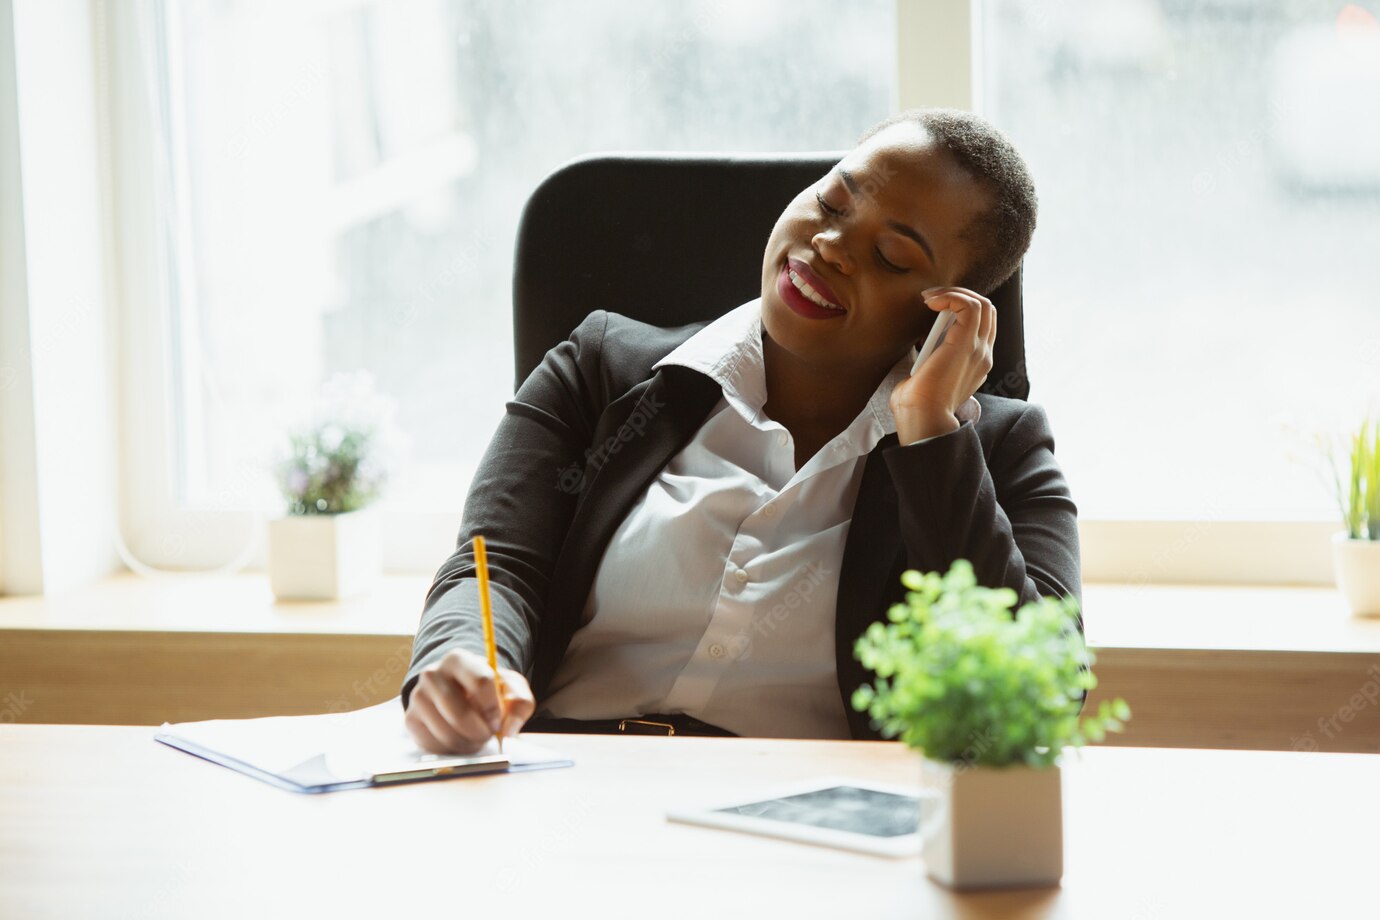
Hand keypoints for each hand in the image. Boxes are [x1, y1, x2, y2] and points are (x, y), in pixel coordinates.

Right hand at [404, 647, 535, 754]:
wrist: (459, 692)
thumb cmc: (487, 689)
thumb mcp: (510, 688)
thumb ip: (520, 704)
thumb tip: (508, 731)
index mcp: (459, 659)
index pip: (481, 681)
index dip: (493, 707)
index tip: (497, 720)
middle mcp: (432, 674)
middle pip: (459, 712)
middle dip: (479, 732)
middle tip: (488, 736)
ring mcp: (418, 696)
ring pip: (446, 732)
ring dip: (467, 744)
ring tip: (476, 738)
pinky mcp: (411, 719)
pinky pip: (433, 744)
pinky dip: (451, 750)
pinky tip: (459, 741)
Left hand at [889, 286, 994, 443]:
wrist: (922, 418)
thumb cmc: (917, 404)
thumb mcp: (926, 376)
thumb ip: (929, 360)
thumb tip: (915, 346)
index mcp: (976, 364)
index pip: (983, 325)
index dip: (962, 309)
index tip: (934, 308)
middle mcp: (983, 356)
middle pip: (987, 311)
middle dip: (960, 296)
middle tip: (932, 299)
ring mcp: (978, 350)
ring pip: (982, 304)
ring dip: (954, 293)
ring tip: (930, 298)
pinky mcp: (966, 344)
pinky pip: (969, 306)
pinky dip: (951, 296)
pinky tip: (931, 302)